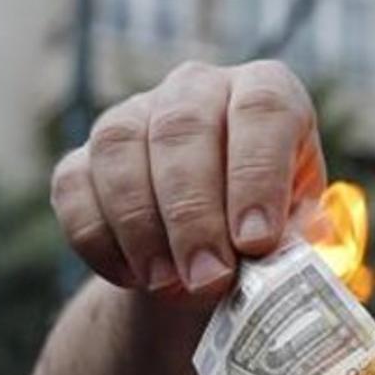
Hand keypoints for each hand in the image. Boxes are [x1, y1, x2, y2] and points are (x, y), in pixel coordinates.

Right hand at [50, 60, 326, 300]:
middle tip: (208, 278)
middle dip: (194, 214)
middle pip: (183, 129)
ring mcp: (134, 115)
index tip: (256, 242)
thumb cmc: (271, 241)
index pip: (263, 109)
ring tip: (168, 285)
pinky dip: (100, 240)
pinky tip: (133, 279)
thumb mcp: (300, 239)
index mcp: (267, 95)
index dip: (258, 175)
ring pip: (120, 149)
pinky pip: (75, 187)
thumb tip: (281, 271)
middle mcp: (198, 89)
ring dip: (141, 226)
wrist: (208, 261)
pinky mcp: (84, 155)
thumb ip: (296, 248)